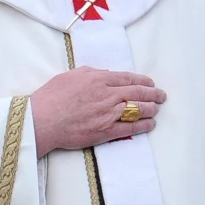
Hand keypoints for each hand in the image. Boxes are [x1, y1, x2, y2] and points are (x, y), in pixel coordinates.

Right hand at [29, 67, 164, 155]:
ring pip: (138, 110)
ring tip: (158, 108)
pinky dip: (144, 125)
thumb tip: (105, 74)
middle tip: (161, 95)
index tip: (150, 82)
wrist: (43, 120)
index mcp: (99, 79)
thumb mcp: (71, 75)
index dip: (142, 80)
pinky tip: (151, 124)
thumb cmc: (52, 96)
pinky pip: (131, 128)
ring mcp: (109, 114)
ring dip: (152, 108)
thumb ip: (91, 72)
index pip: (128, 78)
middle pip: (138, 93)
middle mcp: (108, 96)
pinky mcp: (106, 132)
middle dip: (153, 94)